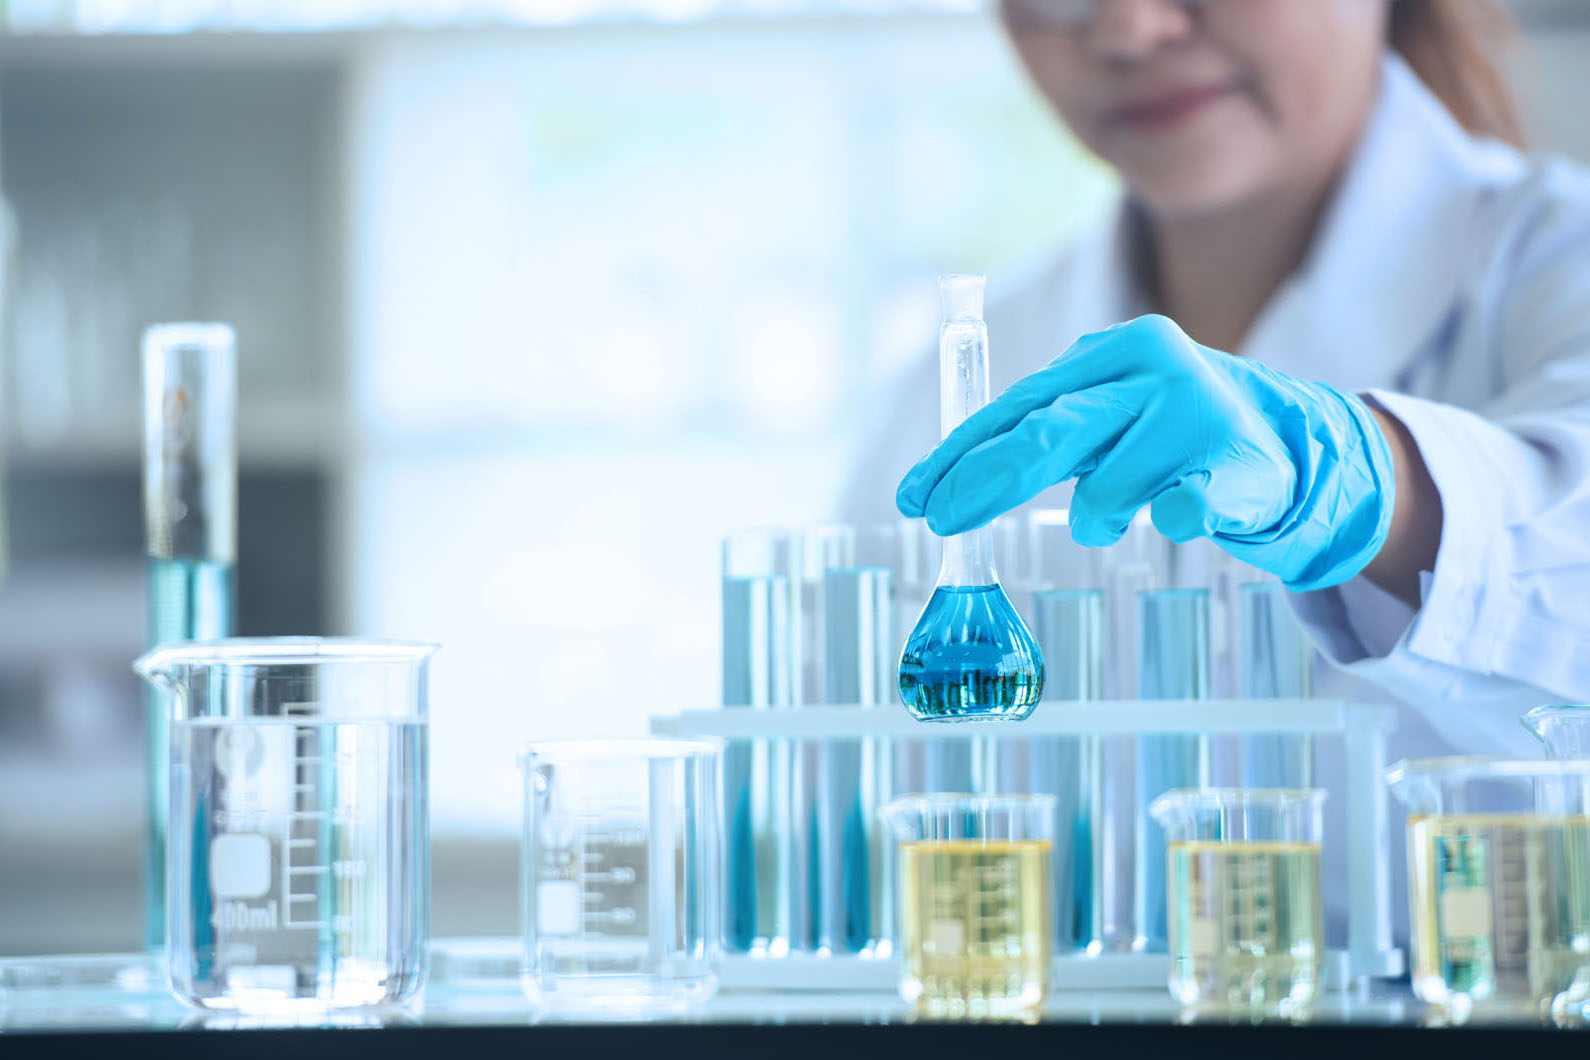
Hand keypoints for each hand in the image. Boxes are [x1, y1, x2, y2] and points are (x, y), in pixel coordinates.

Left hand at [895, 314, 1395, 591]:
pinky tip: (1176, 512)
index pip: (1021, 405)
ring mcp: (1198, 416)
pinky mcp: (1234, 467)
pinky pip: (1177, 510)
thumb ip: (1041, 429)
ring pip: (1104, 493)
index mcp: (1116, 350)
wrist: (1284, 445)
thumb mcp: (1105, 411)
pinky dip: (1167, 518)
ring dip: (1099, 516)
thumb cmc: (1167, 431)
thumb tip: (945, 482)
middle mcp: (1155, 371)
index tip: (917, 496)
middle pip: (1051, 433)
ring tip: (1129, 504)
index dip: (962, 454)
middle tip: (942, 520)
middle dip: (987, 481)